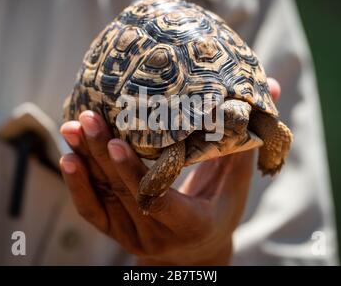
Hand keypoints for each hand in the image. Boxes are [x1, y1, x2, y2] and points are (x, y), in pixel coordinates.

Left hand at [59, 78, 280, 264]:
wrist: (194, 253)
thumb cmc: (220, 210)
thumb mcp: (234, 181)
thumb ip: (244, 138)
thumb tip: (272, 86)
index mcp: (190, 224)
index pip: (157, 201)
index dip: (136, 174)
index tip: (119, 142)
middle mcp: (155, 235)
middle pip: (123, 194)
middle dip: (102, 155)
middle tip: (89, 117)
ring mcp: (131, 236)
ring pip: (102, 199)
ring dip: (85, 162)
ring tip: (72, 126)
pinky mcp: (115, 232)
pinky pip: (91, 209)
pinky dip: (77, 183)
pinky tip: (69, 155)